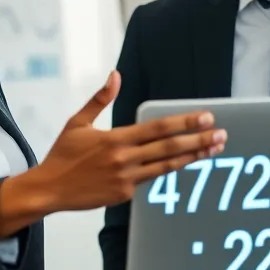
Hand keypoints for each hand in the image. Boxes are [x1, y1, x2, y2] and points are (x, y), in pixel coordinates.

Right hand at [0, 71, 225, 232]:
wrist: (48, 189)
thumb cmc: (63, 154)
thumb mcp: (78, 122)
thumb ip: (100, 99)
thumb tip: (116, 75)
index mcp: (115, 138)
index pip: (158, 128)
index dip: (185, 123)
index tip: (206, 118)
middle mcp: (124, 159)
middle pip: (169, 147)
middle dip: (199, 140)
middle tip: (221, 134)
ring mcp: (126, 179)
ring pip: (167, 166)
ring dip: (193, 157)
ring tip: (214, 150)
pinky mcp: (124, 195)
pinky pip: (151, 180)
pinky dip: (169, 170)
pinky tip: (187, 162)